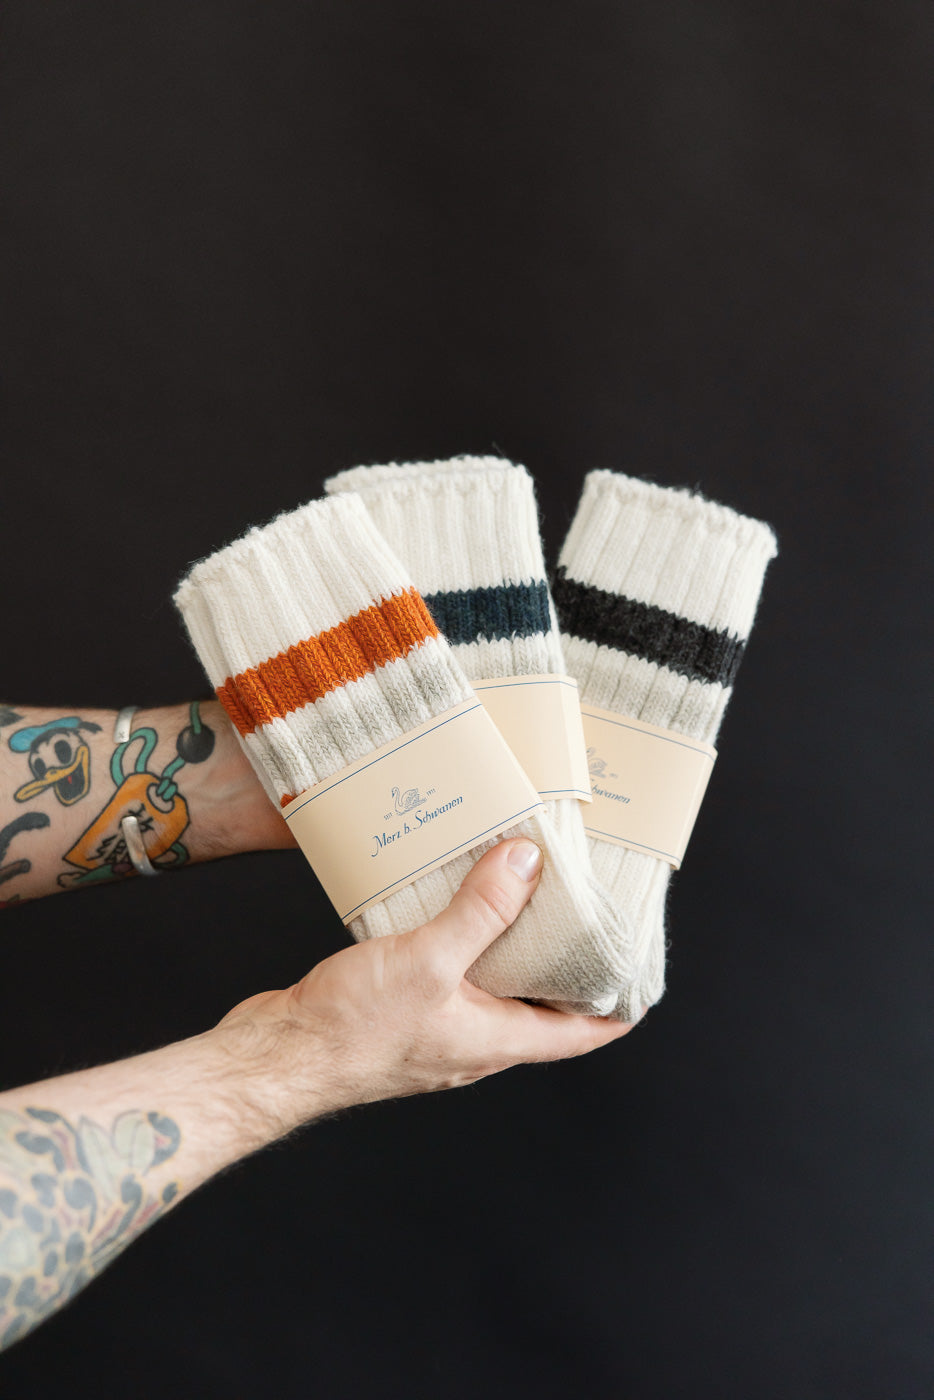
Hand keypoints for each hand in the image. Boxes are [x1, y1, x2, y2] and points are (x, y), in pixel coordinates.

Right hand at [217, 838, 636, 1130]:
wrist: (279, 1057)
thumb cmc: (353, 1030)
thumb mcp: (429, 960)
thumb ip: (481, 911)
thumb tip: (528, 864)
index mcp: (495, 1041)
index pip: (579, 1034)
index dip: (616, 1010)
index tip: (642, 981)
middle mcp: (473, 1043)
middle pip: (539, 1008)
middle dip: (564, 966)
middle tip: (584, 919)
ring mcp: (436, 1031)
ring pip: (492, 989)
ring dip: (510, 950)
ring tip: (521, 898)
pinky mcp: (400, 1014)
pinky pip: (448, 977)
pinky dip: (461, 944)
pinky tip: (446, 908)